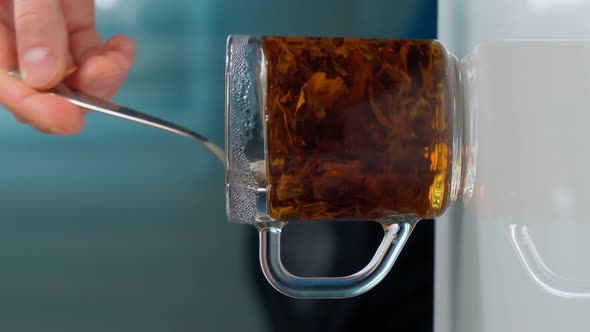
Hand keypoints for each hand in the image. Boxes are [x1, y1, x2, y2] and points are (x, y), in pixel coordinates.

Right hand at [0, 0, 134, 134]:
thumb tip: (43, 76)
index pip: (4, 82)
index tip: (66, 120)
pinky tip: (122, 48)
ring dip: (99, 78)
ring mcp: (42, 27)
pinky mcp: (70, 17)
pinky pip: (88, 50)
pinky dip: (109, 57)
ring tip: (115, 63)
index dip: (33, 106)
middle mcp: (11, 31)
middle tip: (101, 82)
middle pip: (37, 86)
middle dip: (74, 96)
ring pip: (69, 73)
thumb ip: (34, 23)